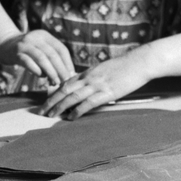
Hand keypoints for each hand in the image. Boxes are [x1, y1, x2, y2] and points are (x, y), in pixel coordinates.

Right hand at [0, 29, 76, 88]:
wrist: (4, 45)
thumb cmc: (26, 51)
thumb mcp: (40, 49)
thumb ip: (51, 58)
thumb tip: (67, 75)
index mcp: (45, 35)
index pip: (61, 49)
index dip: (68, 63)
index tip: (71, 75)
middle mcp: (36, 37)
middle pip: (53, 54)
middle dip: (60, 69)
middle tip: (65, 81)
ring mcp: (25, 44)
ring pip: (42, 58)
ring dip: (50, 72)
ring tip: (55, 82)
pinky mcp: (16, 52)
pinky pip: (28, 62)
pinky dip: (36, 70)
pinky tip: (40, 76)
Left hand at [40, 49, 156, 118]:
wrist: (140, 62)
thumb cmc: (125, 68)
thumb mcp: (105, 70)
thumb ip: (94, 78)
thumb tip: (87, 87)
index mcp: (88, 73)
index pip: (66, 82)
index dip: (54, 92)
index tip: (46, 101)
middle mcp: (89, 78)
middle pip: (64, 89)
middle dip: (51, 100)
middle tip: (40, 111)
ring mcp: (97, 85)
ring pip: (72, 96)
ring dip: (59, 106)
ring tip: (50, 115)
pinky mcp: (107, 92)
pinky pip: (88, 103)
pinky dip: (78, 111)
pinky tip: (71, 118)